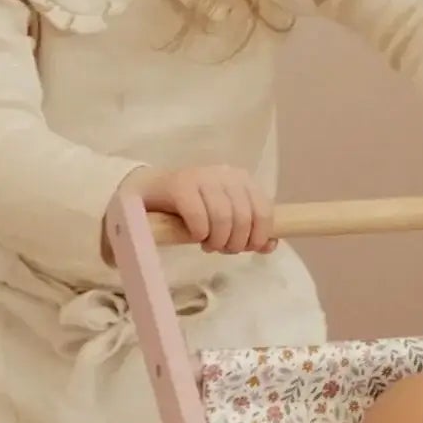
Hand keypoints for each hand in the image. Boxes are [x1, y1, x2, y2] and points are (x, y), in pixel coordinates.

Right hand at [122, 164, 276, 255]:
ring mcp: (202, 176)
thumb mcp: (226, 218)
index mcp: (242, 180)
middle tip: (220, 249)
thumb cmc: (192, 208)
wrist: (150, 192)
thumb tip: (271, 244)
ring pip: (224, 218)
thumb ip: (250, 230)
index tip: (246, 249)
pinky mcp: (180, 184)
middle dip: (235, 243)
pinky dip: (199, 233)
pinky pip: (199, 216)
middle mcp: (226, 174)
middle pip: (244, 218)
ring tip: (208, 245)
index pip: (264, 211)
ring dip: (217, 241)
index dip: (258, 236)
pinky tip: (194, 236)